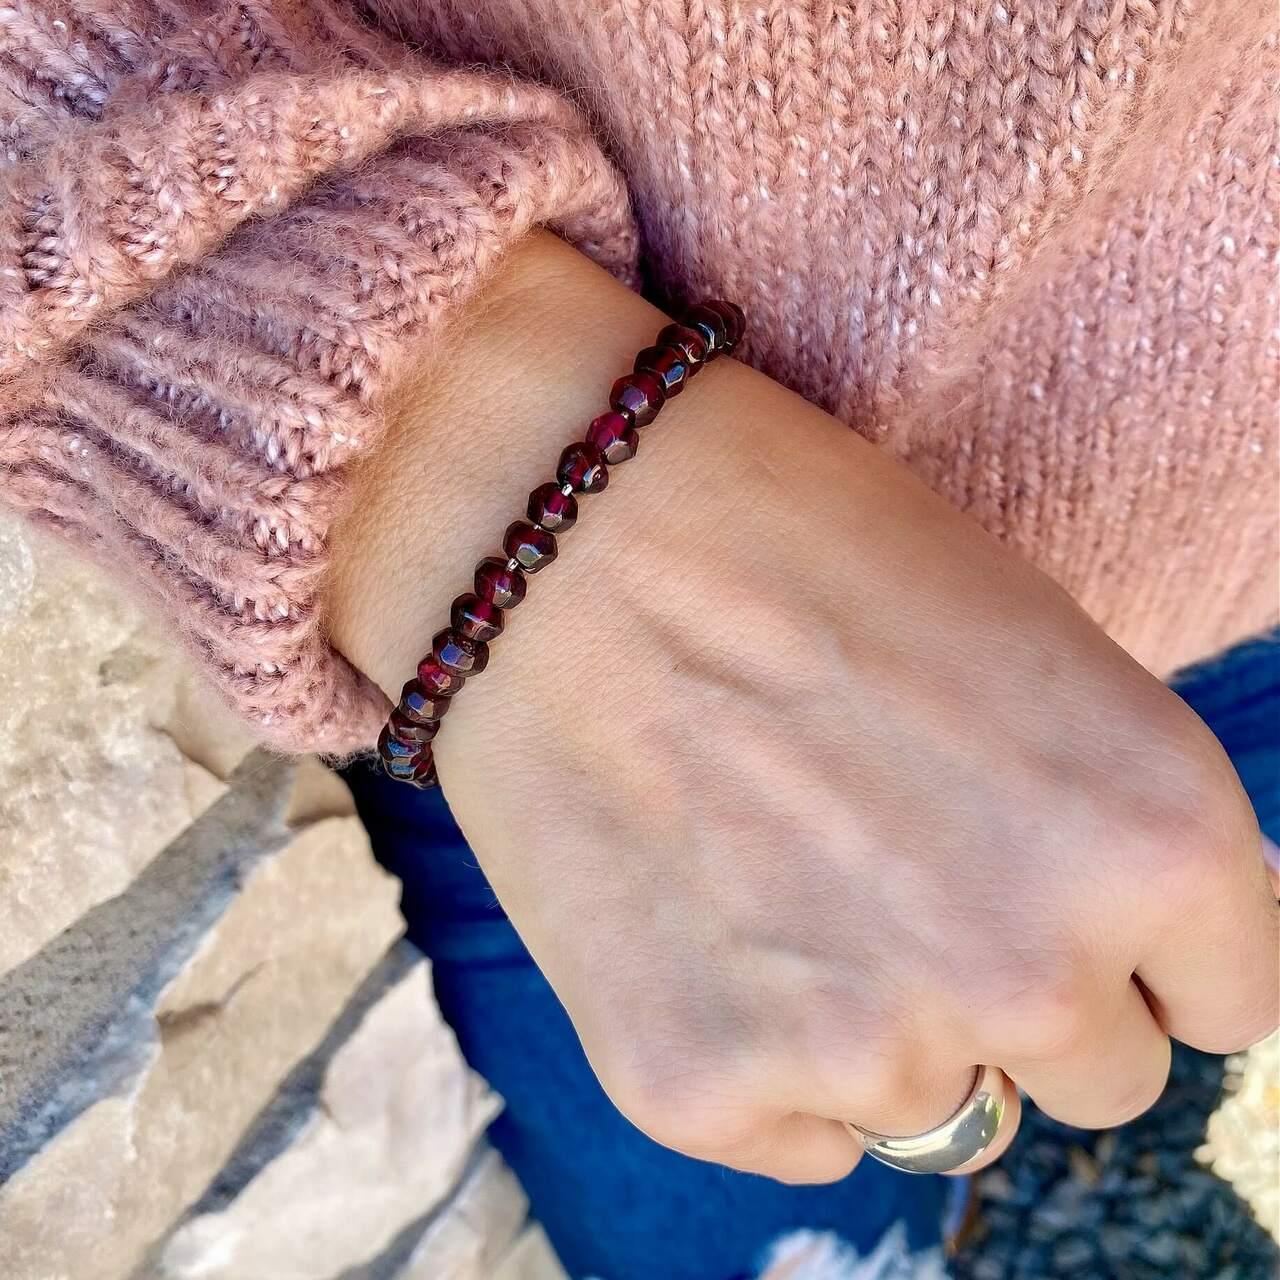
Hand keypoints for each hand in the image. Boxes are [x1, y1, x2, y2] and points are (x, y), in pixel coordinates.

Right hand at [328, 234, 1278, 1182]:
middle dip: (1020, 990)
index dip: (1144, 949)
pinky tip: (702, 927)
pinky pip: (801, 1136)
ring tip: (776, 878)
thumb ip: (1102, 832)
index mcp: (1155, 835)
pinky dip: (768, 1057)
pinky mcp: (699, 1085)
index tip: (1063, 905)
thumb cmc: (792, 543)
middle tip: (900, 873)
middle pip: (1095, 1077)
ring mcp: (860, 1046)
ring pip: (938, 1108)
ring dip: (885, 1020)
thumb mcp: (1027, 650)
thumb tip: (1098, 961)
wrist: (558, 531)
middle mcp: (1031, 970)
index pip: (1228, 1001)